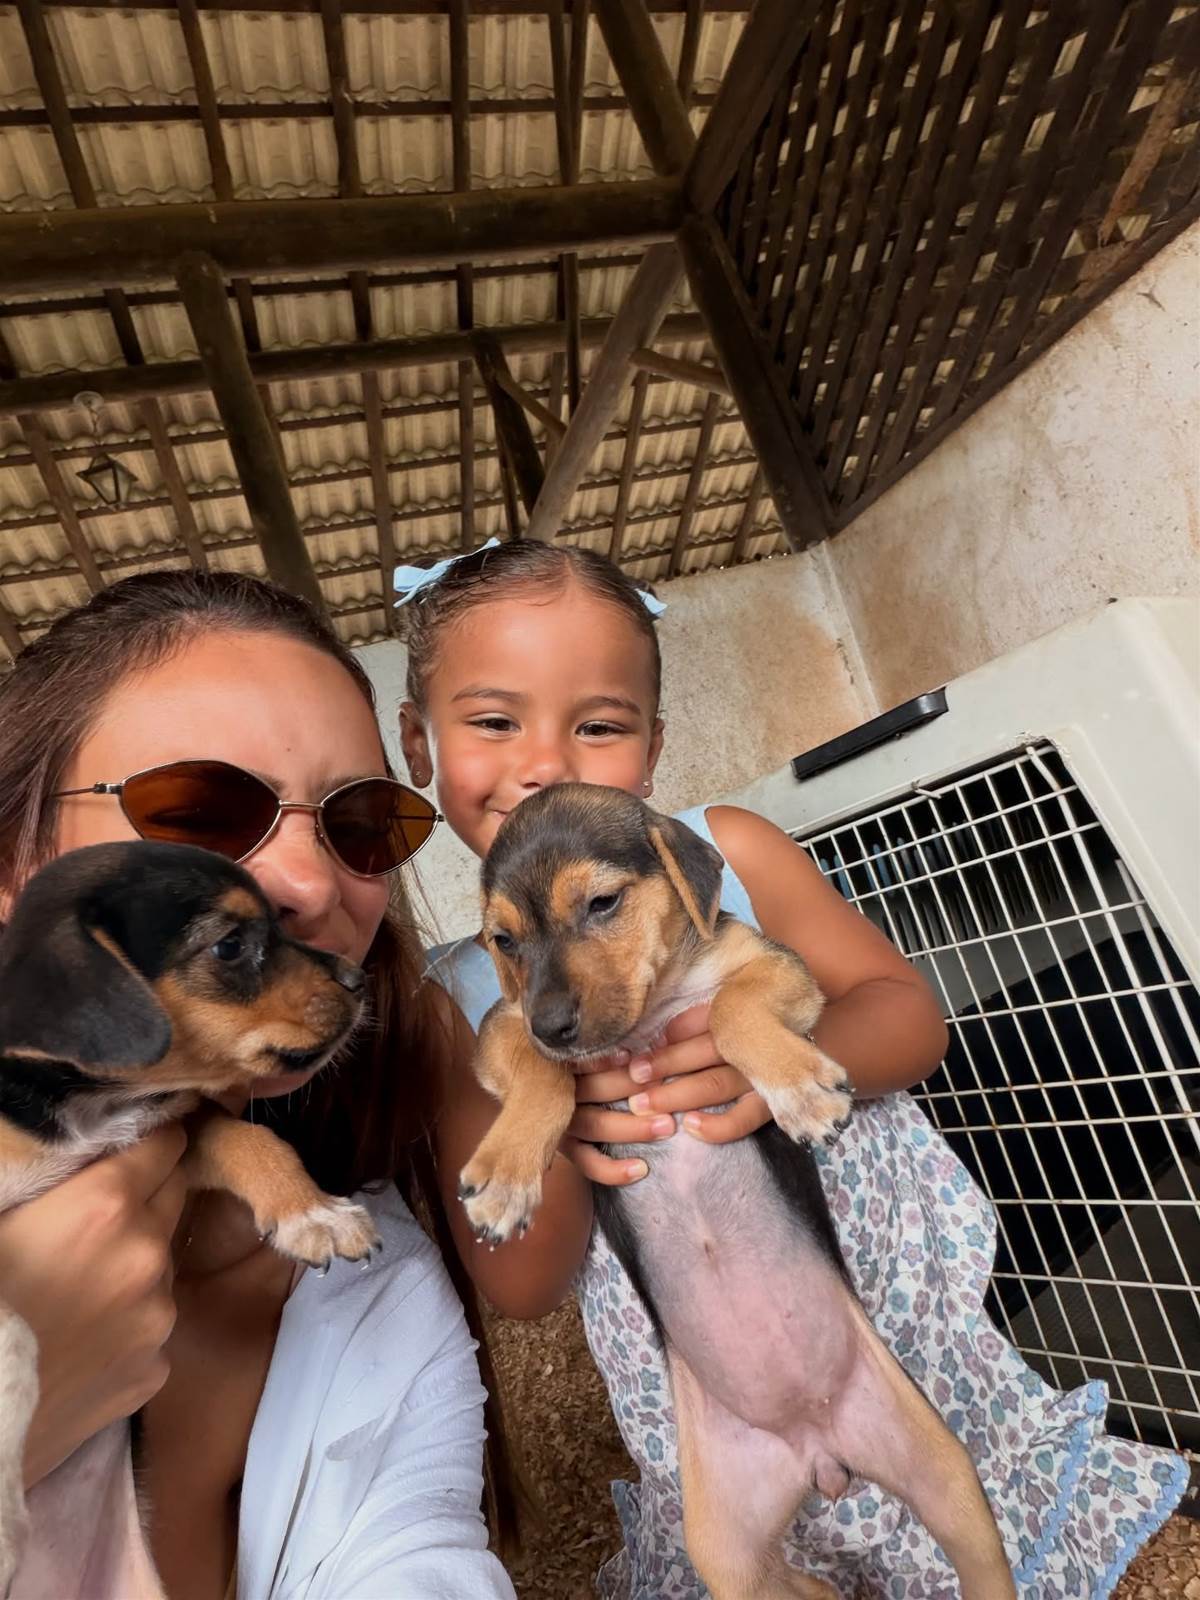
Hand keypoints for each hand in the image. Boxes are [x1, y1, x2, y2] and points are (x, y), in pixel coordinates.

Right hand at [0, 1126, 187, 1488]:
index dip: (152, 1139)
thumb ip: (55, 1181)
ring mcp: (157, 1317)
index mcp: (106, 1202)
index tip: (143, 1140)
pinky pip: (151, 1330)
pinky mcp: (153, 1372)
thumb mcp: (3, 1219)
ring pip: (162, 1266)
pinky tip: (83, 1341)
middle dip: (148, 1192)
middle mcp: (148, 1253)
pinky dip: (129, 1326)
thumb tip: (79, 1153)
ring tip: (81, 1287)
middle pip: (173, 1195)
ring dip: (136, 1264)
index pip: (165, 1142)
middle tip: (105, 1210)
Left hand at [561, 1005, 770, 1185]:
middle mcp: (752, 1043)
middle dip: (663, 1065)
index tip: (629, 1053)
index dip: (664, 1037)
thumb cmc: (758, 1026)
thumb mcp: (726, 1011)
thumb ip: (695, 1020)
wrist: (815, 1048)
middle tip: (630, 1077)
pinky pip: (745, 1118)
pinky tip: (691, 1127)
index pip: (699, 1021)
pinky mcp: (774, 1105)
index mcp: (741, 1014)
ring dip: (676, 1095)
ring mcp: (765, 1075)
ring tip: (641, 1105)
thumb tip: (661, 1035)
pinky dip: (718, 1126)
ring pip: (716, 1083)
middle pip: (702, 1052)